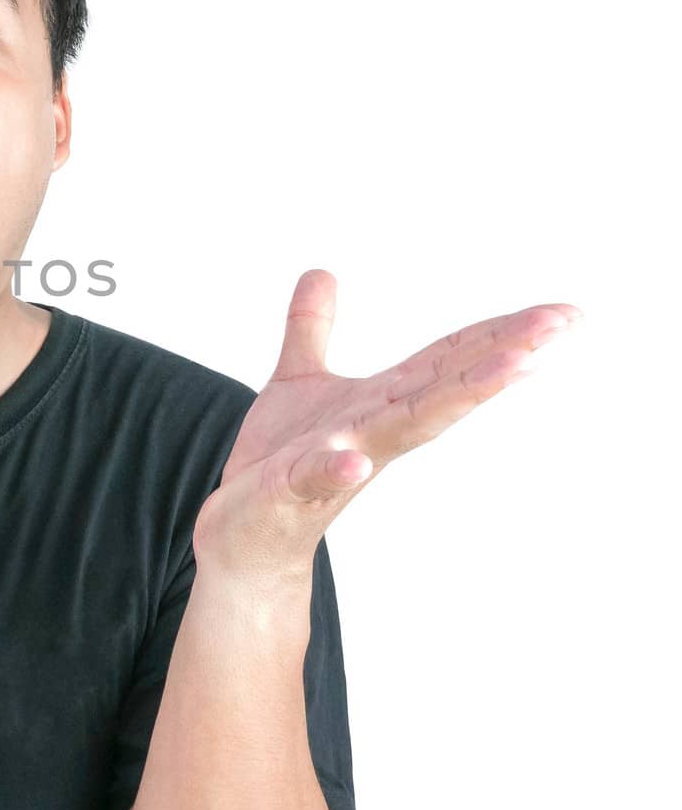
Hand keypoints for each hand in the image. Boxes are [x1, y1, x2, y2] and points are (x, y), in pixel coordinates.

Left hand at [192, 269, 581, 586]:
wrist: (244, 539)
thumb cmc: (280, 463)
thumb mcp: (296, 381)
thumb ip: (310, 327)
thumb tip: (322, 271)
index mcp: (379, 403)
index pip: (448, 359)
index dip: (501, 333)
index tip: (564, 311)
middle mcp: (373, 431)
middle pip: (447, 386)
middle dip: (503, 354)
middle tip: (560, 324)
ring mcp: (338, 463)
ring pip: (405, 429)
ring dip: (456, 398)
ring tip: (512, 367)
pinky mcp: (292, 491)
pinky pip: (317, 477)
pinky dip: (337, 468)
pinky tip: (355, 460)